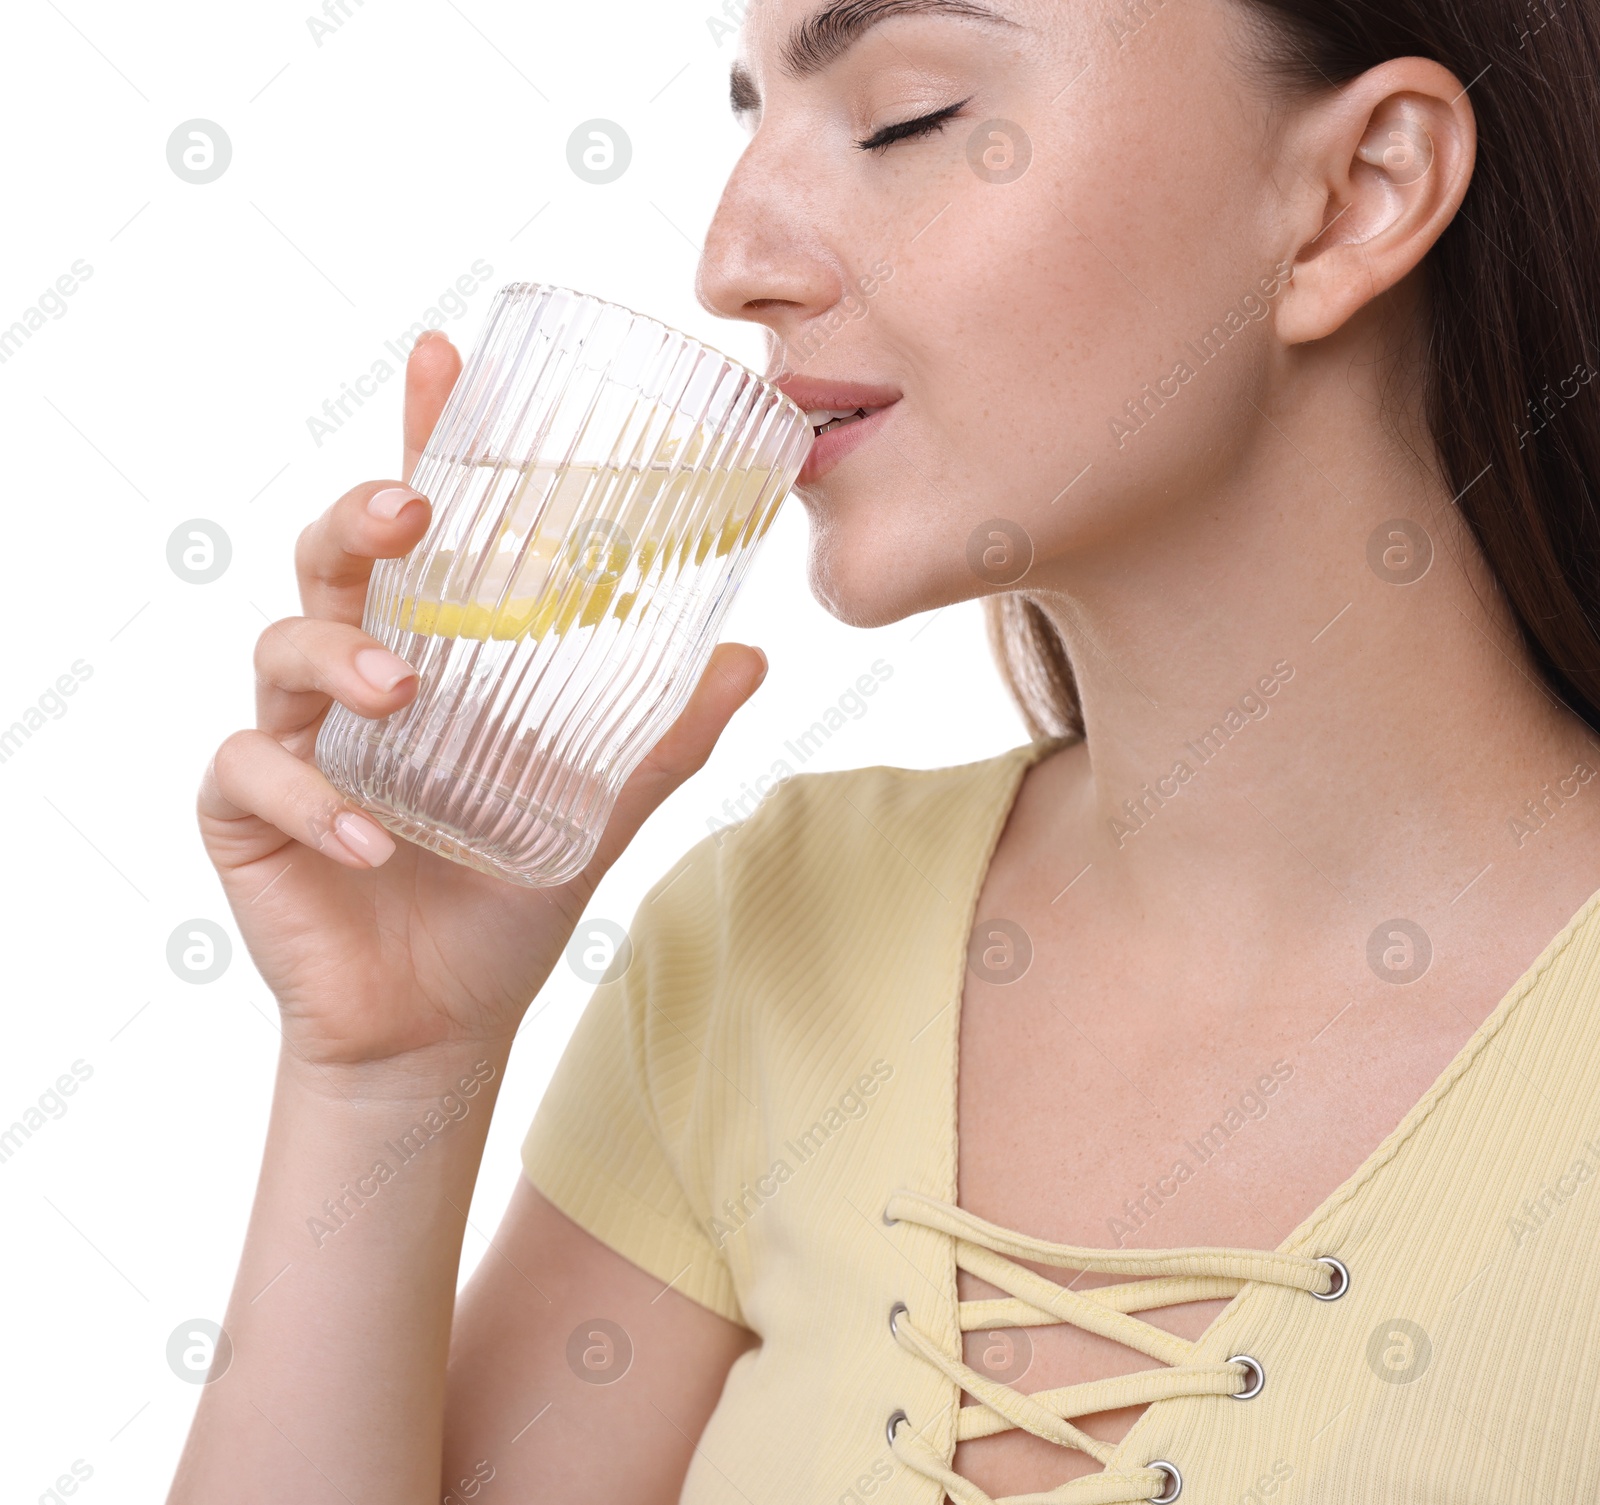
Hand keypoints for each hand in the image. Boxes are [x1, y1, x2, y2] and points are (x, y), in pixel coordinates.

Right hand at [197, 332, 768, 1068]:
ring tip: (403, 689)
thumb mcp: (596, 808)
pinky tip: (371, 842)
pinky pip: (255, 773)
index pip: (421, 531)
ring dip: (339, 655)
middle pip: (332, 559)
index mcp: (432, 651)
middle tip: (411, 512)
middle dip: (360, 519)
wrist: (443, 1020)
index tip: (443, 355)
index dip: (424, 439)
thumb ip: (663, 736)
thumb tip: (749, 655)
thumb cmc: (506, 898)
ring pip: (280, 647)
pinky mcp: (247, 809)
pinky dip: (311, 798)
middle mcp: (354, 674)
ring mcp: (294, 736)